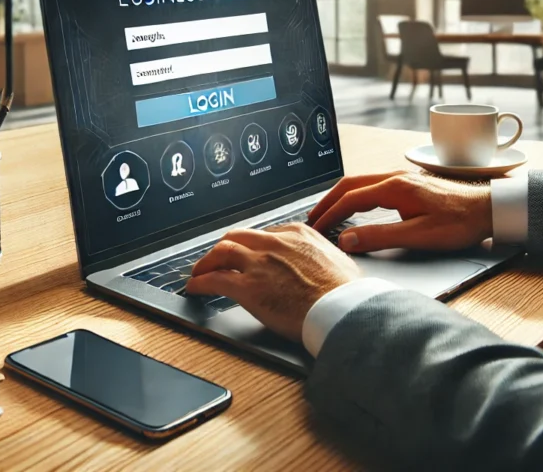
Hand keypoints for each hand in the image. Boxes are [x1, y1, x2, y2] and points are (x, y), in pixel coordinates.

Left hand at [186, 223, 359, 341]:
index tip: (247, 253)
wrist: (343, 309)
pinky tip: (195, 288)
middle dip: (224, 246)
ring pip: (222, 251)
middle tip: (217, 257)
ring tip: (199, 271)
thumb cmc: (347, 293)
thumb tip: (326, 265)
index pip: (265, 233)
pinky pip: (214, 279)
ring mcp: (259, 263)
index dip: (251, 245)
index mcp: (297, 234)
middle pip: (238, 236)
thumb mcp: (338, 261)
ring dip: (206, 261)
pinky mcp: (248, 286)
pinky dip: (200, 282)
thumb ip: (322, 257)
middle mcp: (274, 243)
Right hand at [308, 171, 492, 253]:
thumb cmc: (459, 222)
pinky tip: (354, 207)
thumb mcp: (419, 235)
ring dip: (340, 196)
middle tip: (312, 218)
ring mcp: (401, 178)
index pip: (349, 199)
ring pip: (359, 182)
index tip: (315, 228)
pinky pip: (371, 185)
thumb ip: (380, 237)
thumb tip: (347, 239)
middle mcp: (393, 177)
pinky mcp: (408, 184)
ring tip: (327, 212)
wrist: (489, 209)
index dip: (329, 214)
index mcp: (393, 188)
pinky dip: (354, 195)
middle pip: (349, 184)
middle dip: (327, 201)